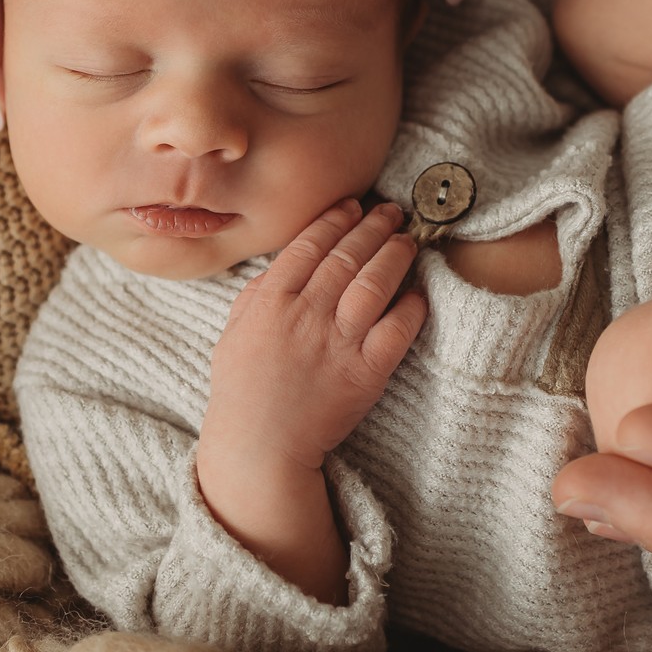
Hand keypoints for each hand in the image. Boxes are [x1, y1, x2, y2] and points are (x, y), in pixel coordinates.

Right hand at [199, 199, 425, 474]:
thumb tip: (288, 260)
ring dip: (394, 255)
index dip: (334, 219)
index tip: (352, 205)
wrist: (260, 447)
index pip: (308, 245)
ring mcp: (337, 344)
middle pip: (346, 256)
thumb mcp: (234, 332)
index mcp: (271, 303)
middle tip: (389, 211)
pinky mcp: (365, 373)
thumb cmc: (244, 390)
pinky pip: (397, 330)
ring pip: (373, 284)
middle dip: (372, 226)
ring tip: (406, 240)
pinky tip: (416, 290)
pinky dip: (411, 306)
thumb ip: (258, 292)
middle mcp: (306, 317)